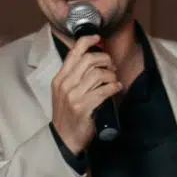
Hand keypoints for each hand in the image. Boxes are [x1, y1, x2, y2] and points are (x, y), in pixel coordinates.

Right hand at [50, 35, 120, 154]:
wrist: (64, 138)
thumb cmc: (67, 115)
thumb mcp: (64, 92)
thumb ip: (74, 77)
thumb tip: (92, 61)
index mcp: (59, 78)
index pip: (73, 53)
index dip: (87, 41)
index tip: (97, 38)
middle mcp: (65, 85)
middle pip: (89, 60)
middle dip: (105, 59)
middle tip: (111, 66)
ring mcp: (73, 96)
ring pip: (97, 74)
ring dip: (111, 75)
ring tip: (113, 79)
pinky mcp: (83, 107)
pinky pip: (103, 91)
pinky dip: (113, 87)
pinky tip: (116, 88)